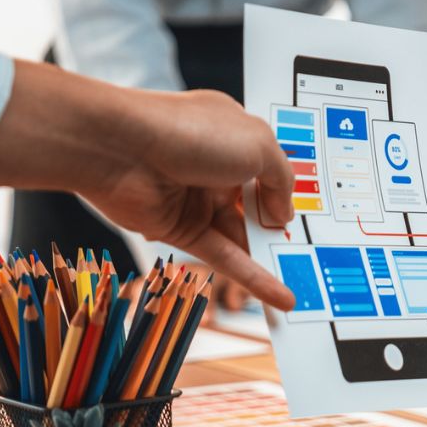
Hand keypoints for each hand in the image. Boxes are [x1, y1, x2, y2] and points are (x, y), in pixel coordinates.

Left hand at [79, 89, 295, 309]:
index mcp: (233, 135)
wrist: (117, 148)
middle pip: (255, 204)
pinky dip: (252, 276)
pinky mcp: (180, 230)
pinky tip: (280, 295)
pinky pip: (224, 257)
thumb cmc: (186, 132)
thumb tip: (283, 214)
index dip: (285, 188)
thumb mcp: (259, 146)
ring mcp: (196, 200)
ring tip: (304, 277)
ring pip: (241, 234)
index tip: (309, 211)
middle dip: (279, 226)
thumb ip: (282, 181)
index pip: (267, 166)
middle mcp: (214, 167)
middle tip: (306, 249)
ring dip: (270, 256)